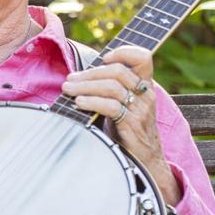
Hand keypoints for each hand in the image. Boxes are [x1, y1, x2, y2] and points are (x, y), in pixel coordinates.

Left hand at [61, 45, 180, 204]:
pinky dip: (91, 102)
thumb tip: (80, 77)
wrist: (146, 162)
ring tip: (68, 90)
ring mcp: (141, 110)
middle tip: (70, 80)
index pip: (144, 58)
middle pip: (118, 71)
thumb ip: (111, 90)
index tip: (103, 57)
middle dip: (90, 72)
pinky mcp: (132, 126)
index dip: (124, 52)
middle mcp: (145, 95)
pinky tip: (78, 103)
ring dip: (85, 86)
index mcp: (145, 87)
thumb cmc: (128, 132)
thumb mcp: (124, 106)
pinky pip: (111, 107)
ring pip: (112, 87)